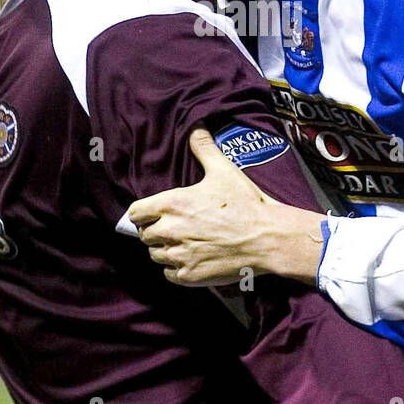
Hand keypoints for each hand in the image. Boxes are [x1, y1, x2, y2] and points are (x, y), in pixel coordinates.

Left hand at [126, 127, 325, 285]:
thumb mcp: (223, 170)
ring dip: (166, 250)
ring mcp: (178, 255)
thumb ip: (203, 147)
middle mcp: (169, 231)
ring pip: (156, 255)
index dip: (143, 213)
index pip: (135, 213)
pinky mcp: (188, 276)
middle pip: (145, 235)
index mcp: (171, 204)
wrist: (268, 238)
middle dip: (156, 231)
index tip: (154, 214)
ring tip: (185, 244)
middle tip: (176, 228)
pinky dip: (177, 269)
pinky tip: (192, 259)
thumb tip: (196, 127)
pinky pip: (169, 274)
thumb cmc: (245, 203)